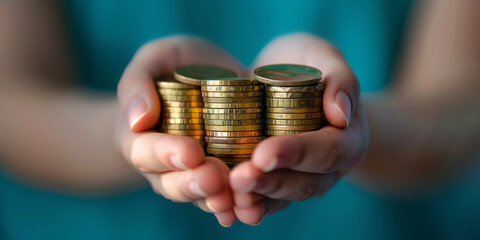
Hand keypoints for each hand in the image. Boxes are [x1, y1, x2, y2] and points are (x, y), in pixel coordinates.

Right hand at [116, 36, 245, 226]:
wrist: (205, 78)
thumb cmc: (172, 67)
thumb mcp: (154, 60)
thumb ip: (137, 83)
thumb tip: (139, 119)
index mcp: (140, 138)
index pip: (146, 151)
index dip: (166, 154)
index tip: (189, 152)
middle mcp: (165, 165)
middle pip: (173, 183)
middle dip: (192, 183)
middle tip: (212, 179)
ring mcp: (195, 174)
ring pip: (201, 196)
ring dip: (216, 199)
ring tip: (232, 198)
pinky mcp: (223, 176)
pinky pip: (228, 196)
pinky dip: (239, 204)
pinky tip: (253, 207)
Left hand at [229, 33, 369, 224]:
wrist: (289, 82)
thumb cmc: (308, 64)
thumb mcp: (324, 56)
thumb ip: (339, 78)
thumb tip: (340, 111)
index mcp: (348, 138)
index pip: (327, 151)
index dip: (296, 154)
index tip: (262, 154)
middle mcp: (329, 168)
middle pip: (304, 183)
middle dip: (270, 183)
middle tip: (238, 179)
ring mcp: (304, 179)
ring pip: (284, 198)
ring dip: (257, 199)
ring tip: (229, 195)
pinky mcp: (280, 184)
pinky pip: (268, 201)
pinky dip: (250, 206)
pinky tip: (228, 208)